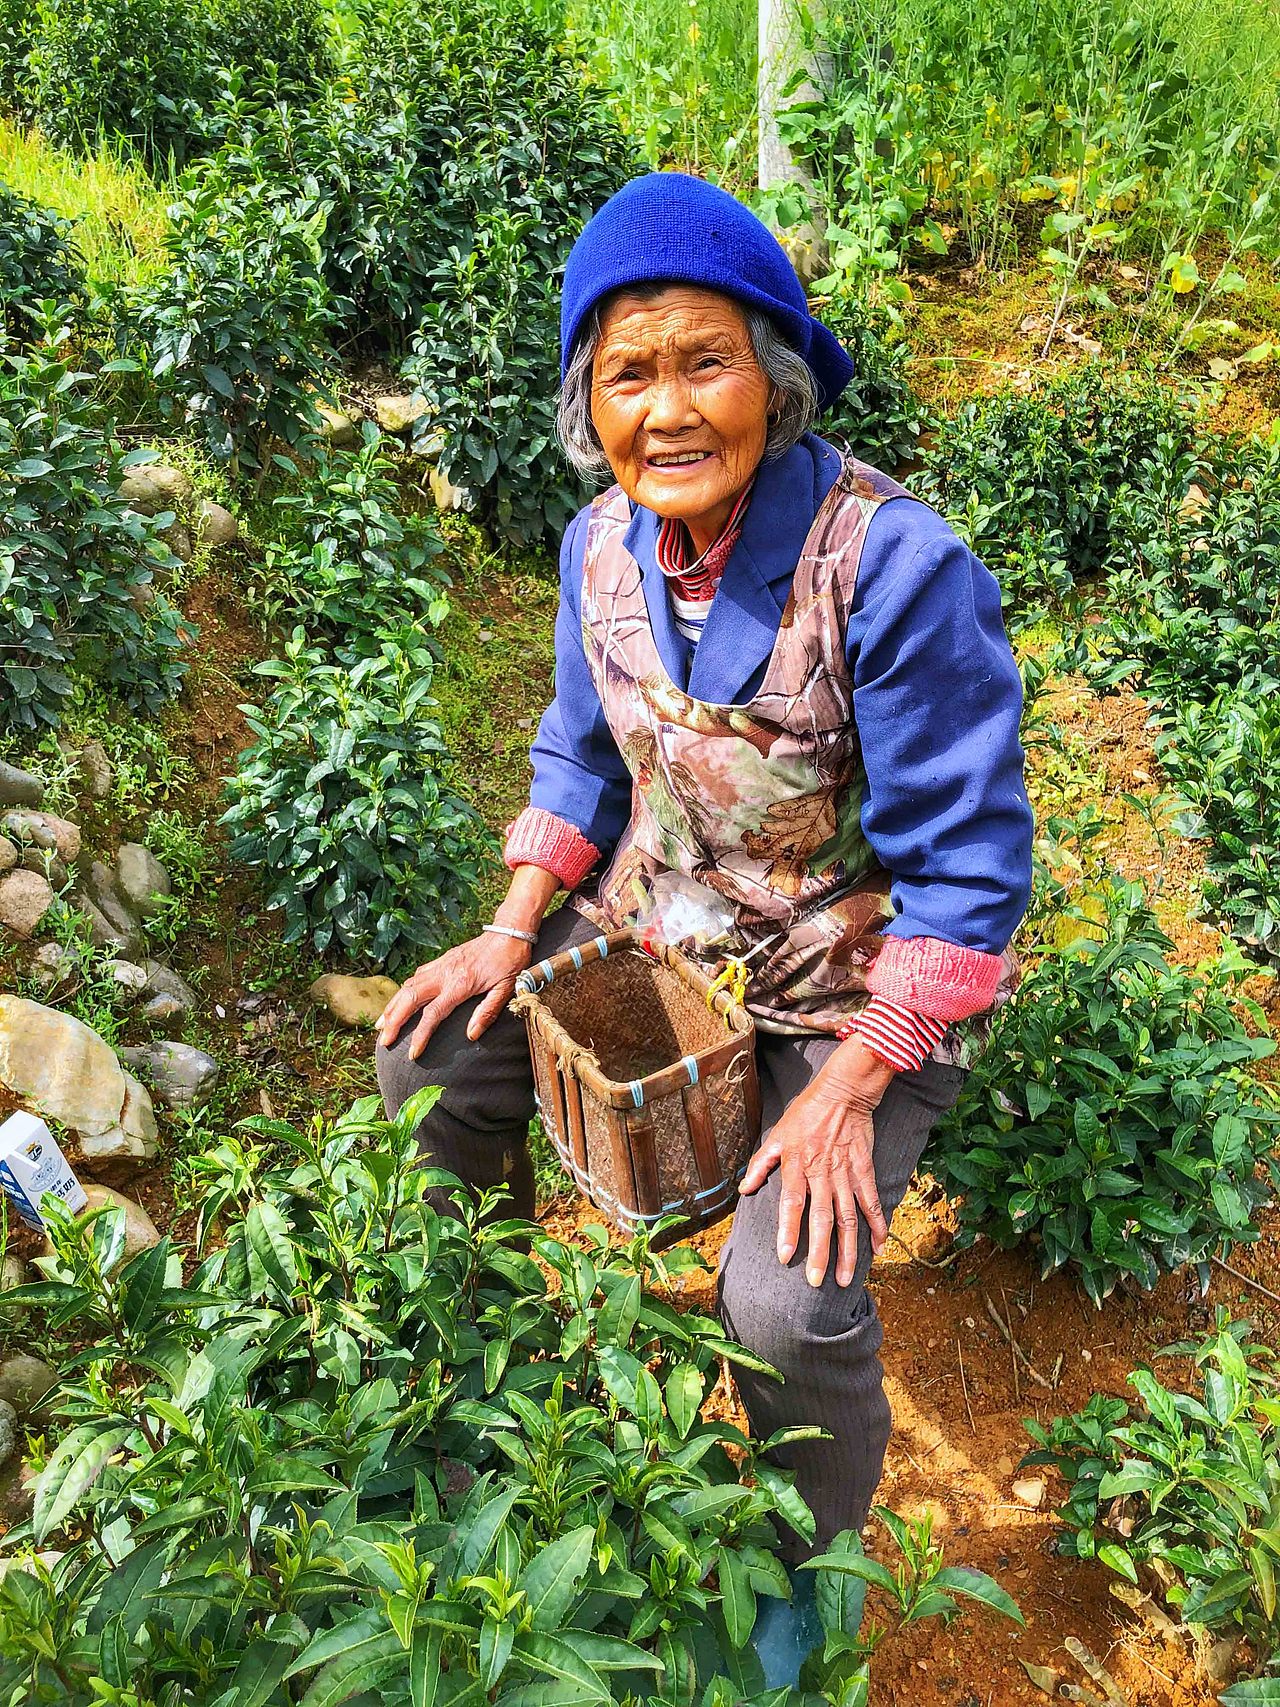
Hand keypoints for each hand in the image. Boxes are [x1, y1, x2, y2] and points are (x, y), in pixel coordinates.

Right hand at [374, 932, 531, 1058]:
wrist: (508, 932)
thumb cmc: (510, 962)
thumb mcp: (506, 989)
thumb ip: (487, 1012)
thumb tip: (471, 1035)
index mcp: (460, 985)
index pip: (433, 1014)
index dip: (420, 1035)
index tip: (413, 1053)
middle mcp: (445, 974)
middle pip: (410, 999)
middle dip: (394, 1021)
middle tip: (384, 1040)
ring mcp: (441, 965)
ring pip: (408, 986)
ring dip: (393, 1005)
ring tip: (381, 1024)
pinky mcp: (442, 960)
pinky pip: (416, 976)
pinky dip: (404, 990)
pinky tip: (399, 1000)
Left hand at [738, 1037, 895, 1288]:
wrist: (843, 1092)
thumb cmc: (805, 1113)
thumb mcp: (776, 1134)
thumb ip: (760, 1163)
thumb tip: (744, 1189)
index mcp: (797, 1166)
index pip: (792, 1203)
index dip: (788, 1230)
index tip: (785, 1257)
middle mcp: (822, 1174)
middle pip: (822, 1219)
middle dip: (819, 1252)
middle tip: (816, 1282)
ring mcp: (846, 1174)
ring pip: (848, 1218)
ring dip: (848, 1250)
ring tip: (845, 1278)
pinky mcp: (865, 1170)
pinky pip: (872, 1202)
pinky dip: (877, 1225)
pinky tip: (878, 1248)